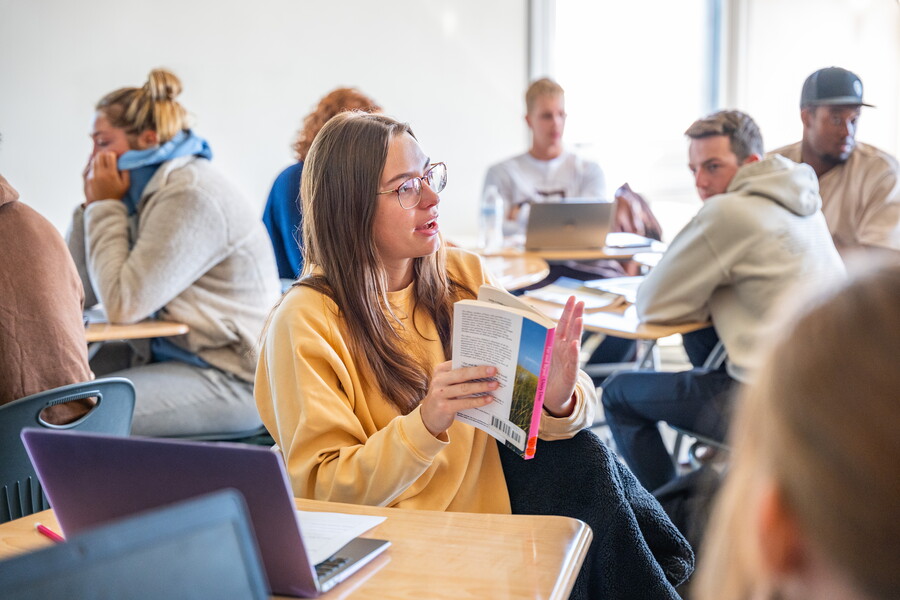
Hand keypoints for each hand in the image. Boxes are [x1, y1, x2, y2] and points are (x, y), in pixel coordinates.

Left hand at [84, 151, 129, 203]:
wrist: (104, 205)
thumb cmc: (117, 195)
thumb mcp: (126, 185)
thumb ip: (126, 173)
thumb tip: (124, 164)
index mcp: (111, 173)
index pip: (110, 156)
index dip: (113, 154)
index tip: (115, 156)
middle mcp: (101, 172)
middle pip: (100, 155)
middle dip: (105, 154)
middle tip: (109, 158)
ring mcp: (93, 175)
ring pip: (94, 160)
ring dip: (99, 159)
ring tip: (103, 163)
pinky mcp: (89, 178)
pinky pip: (91, 168)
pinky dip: (95, 166)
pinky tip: (99, 169)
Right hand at [420, 362, 498, 436]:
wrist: (429, 416)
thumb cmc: (444, 396)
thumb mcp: (447, 383)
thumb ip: (460, 376)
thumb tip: (485, 372)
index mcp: (441, 370)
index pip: (459, 362)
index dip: (475, 361)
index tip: (489, 360)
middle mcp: (439, 380)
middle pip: (462, 373)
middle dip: (480, 371)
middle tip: (494, 370)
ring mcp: (440, 394)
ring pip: (465, 388)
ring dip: (482, 386)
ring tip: (495, 385)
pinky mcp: (444, 407)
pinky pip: (464, 403)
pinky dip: (478, 401)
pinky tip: (488, 399)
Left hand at [543, 295, 583, 416]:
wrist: (551, 397)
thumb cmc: (545, 374)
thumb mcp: (539, 355)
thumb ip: (536, 342)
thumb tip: (521, 324)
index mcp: (558, 343)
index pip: (565, 324)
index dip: (569, 311)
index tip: (573, 298)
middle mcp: (566, 349)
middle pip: (572, 329)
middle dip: (576, 314)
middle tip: (581, 301)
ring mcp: (570, 360)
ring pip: (575, 342)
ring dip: (577, 330)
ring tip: (579, 318)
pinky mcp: (570, 374)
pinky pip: (572, 362)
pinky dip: (573, 353)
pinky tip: (575, 344)